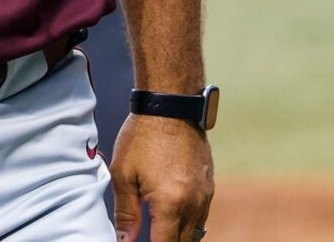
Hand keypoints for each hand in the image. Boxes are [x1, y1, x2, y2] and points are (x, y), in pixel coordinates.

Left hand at [110, 113, 213, 241]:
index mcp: (171, 204)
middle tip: (149, 237)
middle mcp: (193, 203)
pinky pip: (202, 216)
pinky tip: (173, 218)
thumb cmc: (143, 136)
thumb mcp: (124, 175)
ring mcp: (205, 195)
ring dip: (179, 237)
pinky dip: (189, 223)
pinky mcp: (209, 186)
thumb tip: (125, 241)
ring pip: (196, 233)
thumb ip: (126, 213)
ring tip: (160, 231)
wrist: (171, 105)